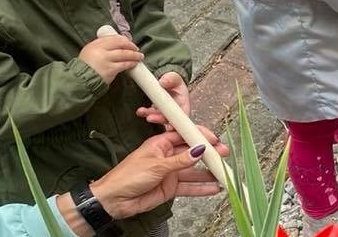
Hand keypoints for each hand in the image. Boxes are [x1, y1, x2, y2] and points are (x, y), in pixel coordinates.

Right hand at [79, 36, 142, 84]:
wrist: (80, 81)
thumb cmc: (86, 66)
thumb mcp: (90, 51)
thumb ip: (101, 46)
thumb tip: (118, 42)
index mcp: (95, 44)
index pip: (114, 38)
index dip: (124, 40)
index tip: (129, 42)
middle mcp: (100, 50)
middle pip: (121, 44)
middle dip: (131, 46)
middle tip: (136, 49)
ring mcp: (105, 60)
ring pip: (124, 54)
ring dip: (134, 55)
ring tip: (139, 56)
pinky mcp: (110, 70)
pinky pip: (124, 65)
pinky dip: (131, 63)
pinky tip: (134, 63)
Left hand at [90, 128, 228, 220]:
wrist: (113, 200)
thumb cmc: (127, 176)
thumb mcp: (156, 165)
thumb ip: (180, 160)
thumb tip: (199, 149)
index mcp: (162, 144)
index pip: (185, 135)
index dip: (201, 136)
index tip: (215, 139)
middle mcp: (169, 156)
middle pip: (193, 153)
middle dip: (210, 154)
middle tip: (224, 155)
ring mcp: (170, 172)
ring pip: (194, 171)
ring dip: (209, 172)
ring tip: (224, 173)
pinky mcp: (170, 188)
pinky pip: (189, 187)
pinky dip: (202, 188)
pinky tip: (214, 188)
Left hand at [136, 72, 189, 126]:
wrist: (168, 82)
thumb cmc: (175, 82)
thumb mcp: (176, 78)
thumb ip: (172, 79)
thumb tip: (164, 81)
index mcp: (184, 105)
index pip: (182, 117)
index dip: (176, 122)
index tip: (169, 126)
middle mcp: (175, 112)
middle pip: (169, 120)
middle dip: (159, 120)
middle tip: (150, 117)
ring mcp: (165, 113)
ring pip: (158, 118)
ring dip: (150, 116)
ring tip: (142, 111)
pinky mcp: (157, 112)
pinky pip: (151, 115)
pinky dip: (145, 113)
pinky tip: (140, 111)